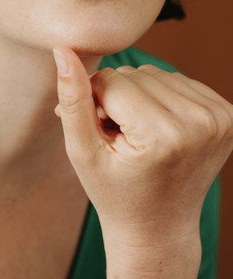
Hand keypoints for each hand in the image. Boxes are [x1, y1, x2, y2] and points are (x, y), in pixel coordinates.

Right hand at [52, 46, 232, 239]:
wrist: (159, 227)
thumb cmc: (115, 192)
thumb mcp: (83, 152)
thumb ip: (73, 100)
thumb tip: (63, 51)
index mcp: (162, 136)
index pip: (111, 80)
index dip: (96, 102)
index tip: (102, 133)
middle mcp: (199, 122)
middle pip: (135, 73)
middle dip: (118, 97)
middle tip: (120, 136)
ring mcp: (219, 118)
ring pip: (155, 73)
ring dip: (139, 95)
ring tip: (138, 132)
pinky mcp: (228, 114)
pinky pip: (178, 80)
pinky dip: (162, 96)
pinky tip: (159, 126)